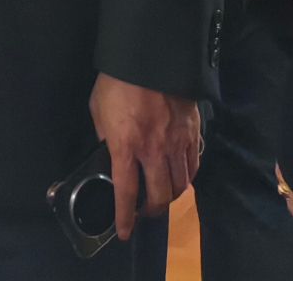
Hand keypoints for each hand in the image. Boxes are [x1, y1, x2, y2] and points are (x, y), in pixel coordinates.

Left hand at [90, 74, 201, 240]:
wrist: (150, 60)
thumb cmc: (116, 83)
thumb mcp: (98, 110)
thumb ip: (105, 136)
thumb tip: (110, 154)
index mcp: (125, 146)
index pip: (125, 191)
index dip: (124, 216)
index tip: (124, 232)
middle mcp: (154, 151)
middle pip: (160, 196)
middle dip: (152, 211)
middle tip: (145, 213)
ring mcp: (177, 144)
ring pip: (180, 185)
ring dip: (170, 196)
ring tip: (162, 197)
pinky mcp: (194, 135)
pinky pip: (194, 166)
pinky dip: (188, 177)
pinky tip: (180, 177)